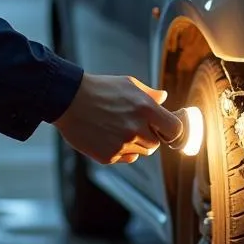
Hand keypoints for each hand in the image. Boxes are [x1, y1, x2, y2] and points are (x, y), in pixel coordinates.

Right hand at [52, 73, 182, 165]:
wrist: (68, 100)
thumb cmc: (100, 89)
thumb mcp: (128, 84)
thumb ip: (150, 94)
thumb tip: (164, 98)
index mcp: (146, 109)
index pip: (175, 130)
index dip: (172, 131)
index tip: (166, 129)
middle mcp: (136, 129)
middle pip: (156, 144)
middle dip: (149, 136)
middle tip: (134, 125)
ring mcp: (122, 145)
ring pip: (141, 153)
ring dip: (135, 144)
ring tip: (117, 128)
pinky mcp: (109, 156)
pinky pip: (125, 159)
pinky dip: (120, 151)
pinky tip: (107, 136)